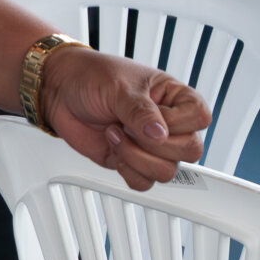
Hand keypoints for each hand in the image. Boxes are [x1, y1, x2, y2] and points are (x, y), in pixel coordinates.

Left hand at [38, 45, 210, 190]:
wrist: (59, 89)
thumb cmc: (90, 76)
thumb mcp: (118, 87)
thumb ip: (141, 111)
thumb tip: (160, 134)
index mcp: (173, 97)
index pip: (200, 118)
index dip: (178, 121)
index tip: (152, 113)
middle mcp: (167, 123)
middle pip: (190, 150)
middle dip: (155, 144)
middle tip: (129, 126)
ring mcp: (150, 145)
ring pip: (167, 171)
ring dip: (137, 157)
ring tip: (115, 133)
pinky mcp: (131, 161)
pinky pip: (144, 182)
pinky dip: (128, 171)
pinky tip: (114, 149)